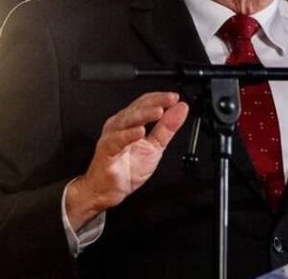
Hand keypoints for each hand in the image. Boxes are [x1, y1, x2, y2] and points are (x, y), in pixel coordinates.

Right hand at [64, 91, 188, 227]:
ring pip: (126, 120)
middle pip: (137, 108)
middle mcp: (119, 126)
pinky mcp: (106, 150)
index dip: (160, 98)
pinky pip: (116, 141)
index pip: (145, 103)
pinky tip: (140, 132)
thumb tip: (180, 109)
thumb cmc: (126, 169)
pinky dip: (128, 135)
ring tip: (158, 111)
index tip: (174, 98)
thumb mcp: (155, 147)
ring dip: (143, 114)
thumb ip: (167, 128)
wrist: (107, 190)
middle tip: (170, 100)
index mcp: (130, 122)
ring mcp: (111, 136)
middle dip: (155, 102)